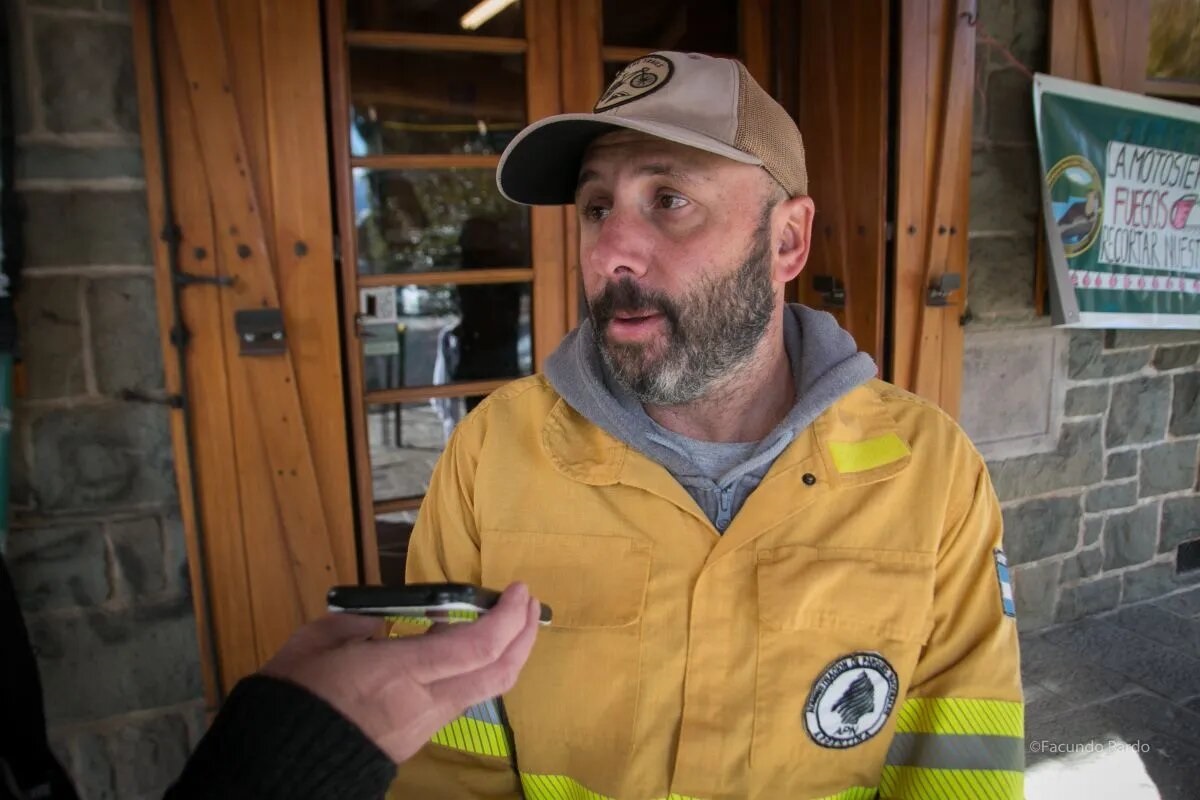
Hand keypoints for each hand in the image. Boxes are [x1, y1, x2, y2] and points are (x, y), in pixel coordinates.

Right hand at [261, 582, 540, 763]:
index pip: (477, 646)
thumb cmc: (291, 696)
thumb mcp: (318, 641)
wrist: (277, 766)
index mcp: (399, 672)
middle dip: (525, 635)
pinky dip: (476, 670)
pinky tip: (466, 650)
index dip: (508, 616)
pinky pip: (460, 699)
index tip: (518, 589)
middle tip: (528, 602)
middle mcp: (423, 701)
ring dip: (506, 653)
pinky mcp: (418, 739)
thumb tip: (386, 618)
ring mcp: (425, 724)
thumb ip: (360, 622)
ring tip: (505, 622)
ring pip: (485, 690)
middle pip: (499, 673)